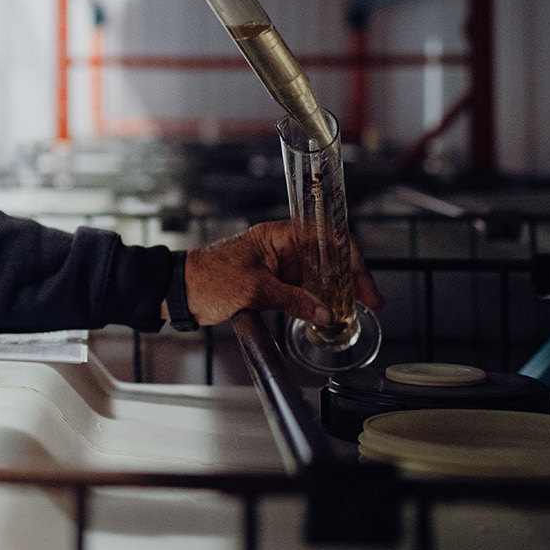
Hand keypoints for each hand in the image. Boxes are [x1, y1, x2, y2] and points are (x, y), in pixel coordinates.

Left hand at [181, 219, 384, 327]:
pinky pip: (304, 289)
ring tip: (358, 308)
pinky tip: (331, 313)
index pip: (325, 236)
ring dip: (338, 290)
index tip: (363, 279)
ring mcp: (277, 266)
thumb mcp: (254, 290)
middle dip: (351, 276)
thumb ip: (292, 300)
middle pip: (327, 256)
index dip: (349, 255)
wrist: (178, 292)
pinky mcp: (271, 284)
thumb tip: (325, 312)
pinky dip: (319, 301)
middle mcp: (280, 248)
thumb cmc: (206, 279)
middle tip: (370, 300)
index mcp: (276, 236)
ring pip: (318, 274)